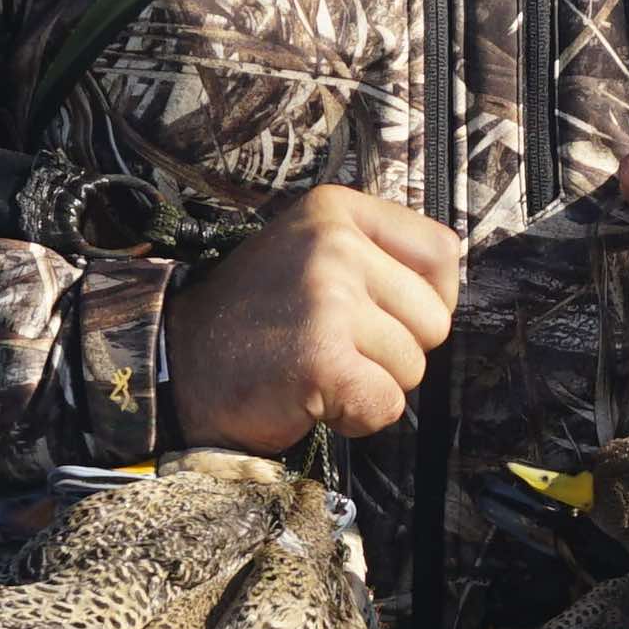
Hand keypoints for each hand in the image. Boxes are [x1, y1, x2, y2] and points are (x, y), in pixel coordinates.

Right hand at [166, 185, 463, 451]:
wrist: (177, 366)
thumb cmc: (255, 320)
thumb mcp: (311, 253)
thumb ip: (377, 256)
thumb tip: (451, 279)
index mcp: (335, 210)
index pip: (441, 252)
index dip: (429, 297)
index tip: (385, 314)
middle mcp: (334, 245)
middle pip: (434, 320)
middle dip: (395, 350)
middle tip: (334, 348)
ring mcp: (328, 300)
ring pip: (413, 367)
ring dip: (372, 384)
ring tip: (316, 370)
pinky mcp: (323, 359)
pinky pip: (386, 406)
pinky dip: (356, 418)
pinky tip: (312, 398)